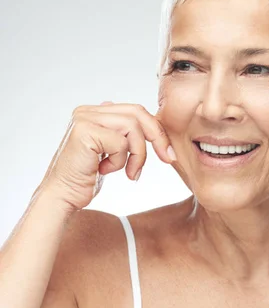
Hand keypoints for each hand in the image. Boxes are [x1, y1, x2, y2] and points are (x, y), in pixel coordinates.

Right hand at [37, 101, 175, 211]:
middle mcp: (87, 111)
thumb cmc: (84, 178)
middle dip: (157, 136)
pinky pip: (120, 142)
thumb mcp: (108, 152)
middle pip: (137, 112)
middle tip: (167, 158)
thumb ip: (120, 134)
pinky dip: (120, 161)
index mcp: (94, 113)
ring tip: (129, 172)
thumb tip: (144, 124)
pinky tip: (104, 170)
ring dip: (138, 154)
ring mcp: (84, 119)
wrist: (62, 196)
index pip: (135, 111)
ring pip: (132, 127)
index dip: (156, 129)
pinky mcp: (85, 132)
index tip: (167, 152)